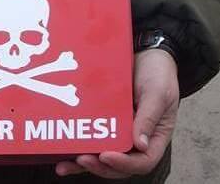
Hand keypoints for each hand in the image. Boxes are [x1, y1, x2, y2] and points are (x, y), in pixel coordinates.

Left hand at [56, 49, 178, 177]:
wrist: (147, 52)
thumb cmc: (159, 73)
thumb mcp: (158, 93)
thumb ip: (149, 117)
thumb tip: (140, 145)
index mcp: (154, 138)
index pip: (142, 162)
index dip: (124, 164)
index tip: (106, 156)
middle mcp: (135, 140)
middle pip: (119, 165)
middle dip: (100, 166)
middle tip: (82, 159)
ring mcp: (119, 131)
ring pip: (102, 155)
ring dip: (83, 164)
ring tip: (63, 166)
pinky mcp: (105, 120)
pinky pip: (92, 135)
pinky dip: (78, 145)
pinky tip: (60, 151)